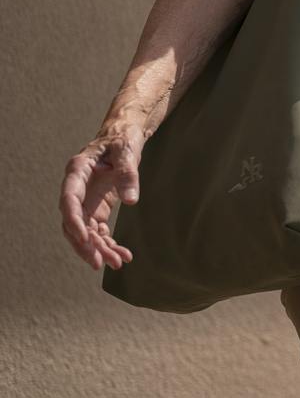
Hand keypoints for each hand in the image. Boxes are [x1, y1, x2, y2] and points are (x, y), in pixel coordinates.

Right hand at [59, 122, 143, 270]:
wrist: (124, 134)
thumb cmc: (123, 137)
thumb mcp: (127, 150)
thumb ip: (128, 174)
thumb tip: (131, 201)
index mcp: (77, 171)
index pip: (69, 200)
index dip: (74, 221)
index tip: (85, 239)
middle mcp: (77, 188)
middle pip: (74, 222)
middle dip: (85, 244)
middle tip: (100, 263)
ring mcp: (86, 200)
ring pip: (86, 231)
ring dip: (99, 248)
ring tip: (118, 262)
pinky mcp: (97, 206)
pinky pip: (99, 230)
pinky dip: (108, 243)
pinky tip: (123, 255)